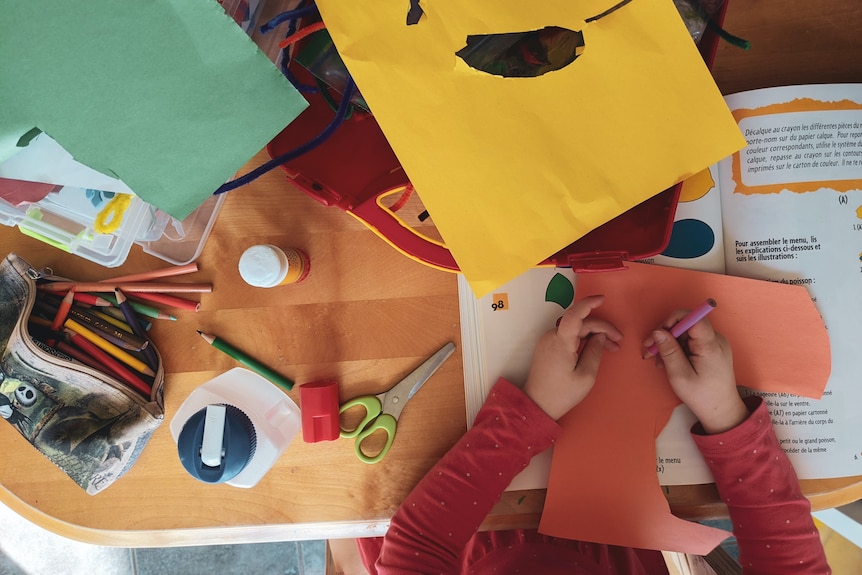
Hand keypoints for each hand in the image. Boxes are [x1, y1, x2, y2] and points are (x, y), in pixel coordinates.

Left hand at [523, 295, 621, 419]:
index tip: (603, 299)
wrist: (537, 405)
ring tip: (610, 348)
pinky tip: (595, 348)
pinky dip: (583, 339)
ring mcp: (548, 341)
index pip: (575, 314)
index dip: (589, 303)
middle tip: (618, 342)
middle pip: (580, 324)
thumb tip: (600, 336)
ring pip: (575, 330)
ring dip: (593, 335)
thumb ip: (595, 352)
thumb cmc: (561, 394)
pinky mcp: (547, 347)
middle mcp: (552, 337)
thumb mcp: (586, 376)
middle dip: (602, 329)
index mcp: (561, 342)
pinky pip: (568, 337)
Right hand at [642, 311, 747, 433]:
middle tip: (650, 351)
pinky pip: (691, 341)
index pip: (693, 317)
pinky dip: (678, 348)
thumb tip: (657, 331)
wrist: (722, 410)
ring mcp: (715, 344)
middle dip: (666, 335)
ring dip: (670, 344)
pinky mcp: (712, 349)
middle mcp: (716, 339)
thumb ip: (669, 351)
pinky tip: (669, 362)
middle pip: (686, 325)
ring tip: (659, 361)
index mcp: (710, 345)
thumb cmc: (701, 396)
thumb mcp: (679, 375)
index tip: (658, 334)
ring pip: (686, 333)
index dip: (673, 320)